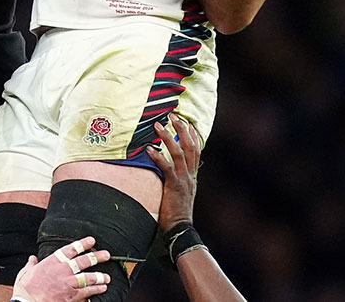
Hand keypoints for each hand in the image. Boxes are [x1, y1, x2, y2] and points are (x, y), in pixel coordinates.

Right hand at [13, 236, 110, 301]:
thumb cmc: (25, 290)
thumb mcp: (25, 273)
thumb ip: (31, 265)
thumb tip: (32, 259)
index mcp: (52, 262)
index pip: (70, 249)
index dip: (83, 244)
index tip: (92, 240)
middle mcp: (63, 271)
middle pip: (84, 261)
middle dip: (97, 257)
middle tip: (106, 254)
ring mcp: (68, 284)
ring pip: (89, 278)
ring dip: (100, 276)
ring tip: (107, 277)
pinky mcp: (71, 296)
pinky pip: (87, 292)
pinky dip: (96, 290)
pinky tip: (103, 288)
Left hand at [146, 113, 200, 231]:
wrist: (181, 229)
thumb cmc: (177, 213)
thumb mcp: (182, 194)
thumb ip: (179, 181)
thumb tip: (172, 171)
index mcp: (192, 176)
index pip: (196, 150)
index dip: (192, 135)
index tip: (187, 121)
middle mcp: (190, 175)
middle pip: (190, 146)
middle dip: (182, 129)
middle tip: (173, 116)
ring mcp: (183, 180)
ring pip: (178, 152)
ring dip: (168, 137)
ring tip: (157, 126)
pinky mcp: (174, 186)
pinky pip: (167, 167)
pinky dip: (158, 156)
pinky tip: (149, 149)